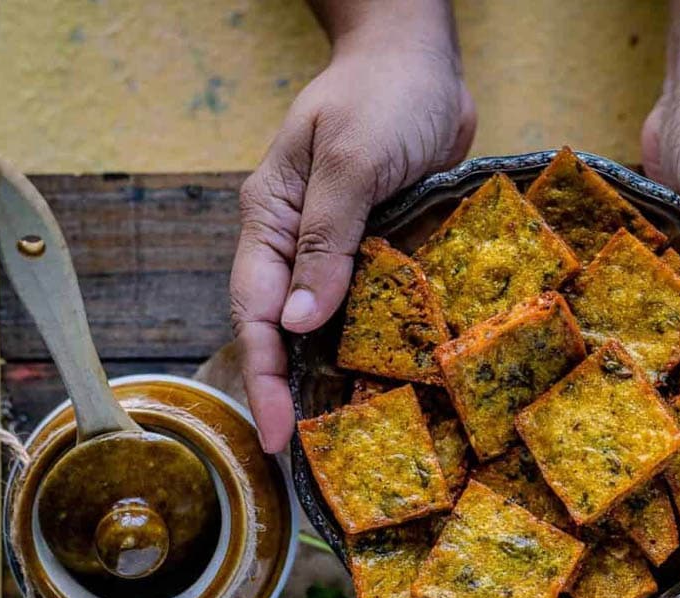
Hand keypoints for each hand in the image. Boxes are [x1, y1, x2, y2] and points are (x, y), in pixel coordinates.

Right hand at [230, 15, 474, 451]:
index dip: (263, 376)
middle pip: (284, 328)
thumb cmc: (381, 96)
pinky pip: (369, 306)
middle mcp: (298, 241)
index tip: (275, 434)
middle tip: (303, 454)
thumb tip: (300, 322)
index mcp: (272, 220)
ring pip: (325, 325)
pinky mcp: (380, 249)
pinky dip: (372, 344)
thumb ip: (328, 242)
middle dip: (287, 389)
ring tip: (344, 435)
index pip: (257, 311)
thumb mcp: (351, 163)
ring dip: (329, 375)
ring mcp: (339, 248)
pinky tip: (389, 382)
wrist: (422, 61)